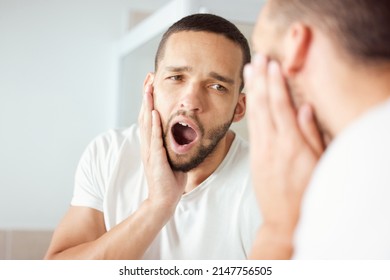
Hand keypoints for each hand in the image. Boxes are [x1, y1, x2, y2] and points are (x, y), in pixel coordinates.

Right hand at [138, 84, 186, 211]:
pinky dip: (154, 126)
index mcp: (152, 143)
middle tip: (148, 78)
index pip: (149, 116)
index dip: (149, 99)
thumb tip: (181, 130)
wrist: (164, 199)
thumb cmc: (169, 179)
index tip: (151, 84)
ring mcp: (150, 151)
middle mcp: (148, 144)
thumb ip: (172, 143)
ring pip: (147, 124)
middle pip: (144, 115)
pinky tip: (154, 113)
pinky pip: (155, 140)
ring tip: (148, 89)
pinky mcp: (156, 159)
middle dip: (146, 95)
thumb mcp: (171, 156)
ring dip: (147, 105)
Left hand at [244, 55, 323, 250]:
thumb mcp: (318, 165)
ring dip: (251, 90)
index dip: (275, 82)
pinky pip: (251, 128)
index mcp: (290, 144)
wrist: (283, 221)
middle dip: (259, 79)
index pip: (280, 105)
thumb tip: (304, 108)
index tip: (272, 64)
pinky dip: (249, 109)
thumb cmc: (306, 194)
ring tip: (249, 71)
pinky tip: (248, 98)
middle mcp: (272, 145)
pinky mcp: (254, 158)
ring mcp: (260, 151)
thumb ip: (311, 134)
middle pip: (263, 105)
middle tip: (256, 58)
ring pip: (254, 114)